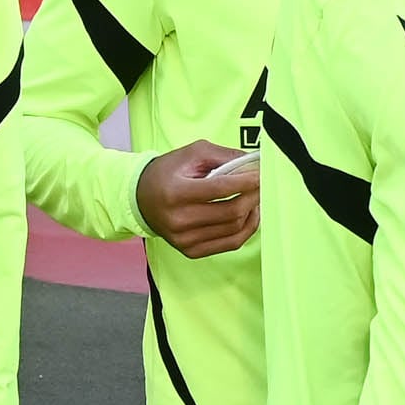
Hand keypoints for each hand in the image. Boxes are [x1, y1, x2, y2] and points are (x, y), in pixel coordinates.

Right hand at [134, 138, 261, 259]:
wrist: (142, 198)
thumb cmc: (168, 173)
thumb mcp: (192, 154)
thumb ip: (223, 155)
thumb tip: (253, 162)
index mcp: (175, 192)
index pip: (220, 189)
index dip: (246, 181)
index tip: (261, 174)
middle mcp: (178, 220)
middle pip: (231, 212)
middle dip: (253, 196)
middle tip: (262, 185)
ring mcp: (184, 239)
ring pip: (234, 229)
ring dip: (252, 212)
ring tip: (256, 198)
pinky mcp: (191, 251)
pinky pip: (230, 244)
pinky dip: (246, 229)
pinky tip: (249, 215)